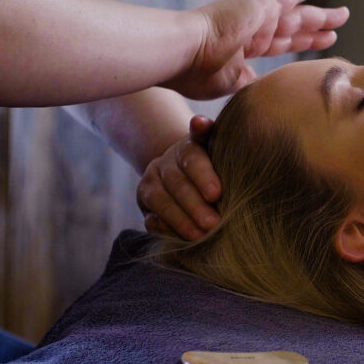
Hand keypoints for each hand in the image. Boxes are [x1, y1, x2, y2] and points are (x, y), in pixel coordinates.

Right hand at [137, 116, 220, 239]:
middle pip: (177, 184)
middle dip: (195, 206)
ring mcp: (151, 186)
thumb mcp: (217, 149)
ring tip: (200, 236)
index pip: (192, 159)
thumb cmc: (214, 163)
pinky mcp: (146, 207)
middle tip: (214, 223)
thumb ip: (212, 136)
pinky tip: (183, 240)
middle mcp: (164, 165)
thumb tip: (200, 122)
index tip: (217, 194)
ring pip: (161, 202)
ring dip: (180, 221)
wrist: (186, 173)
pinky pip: (151, 220)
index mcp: (186, 148)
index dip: (203, 176)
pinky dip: (166, 230)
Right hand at [165, 0, 349, 98]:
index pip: (284, 42)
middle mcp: (255, 25)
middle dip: (319, 18)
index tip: (325, 38)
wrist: (182, 53)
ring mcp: (257, 11)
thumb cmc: (197, 72)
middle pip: (296, 20)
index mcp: (248, 47)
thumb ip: (246, 81)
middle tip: (341, 14)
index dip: (305, 40)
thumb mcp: (230, 83)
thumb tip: (256, 82)